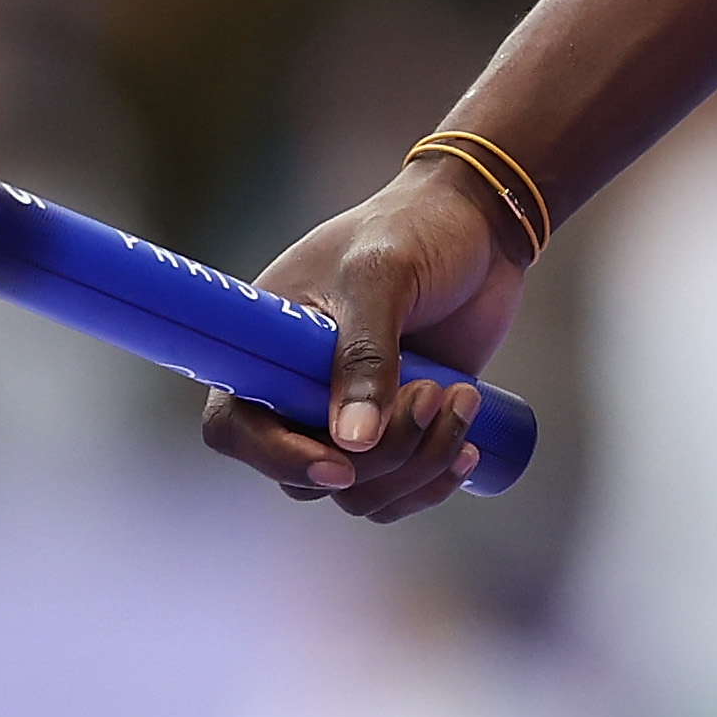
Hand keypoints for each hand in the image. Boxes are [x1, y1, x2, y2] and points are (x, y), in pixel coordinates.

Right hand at [200, 162, 531, 522]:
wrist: (481, 225)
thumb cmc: (414, 230)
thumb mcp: (382, 275)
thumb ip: (364, 354)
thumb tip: (353, 443)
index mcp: (269, 346)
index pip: (235, 427)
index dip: (276, 457)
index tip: (339, 461)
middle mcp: (300, 391)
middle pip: (309, 474)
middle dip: (379, 456)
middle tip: (433, 393)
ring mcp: (351, 415)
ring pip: (362, 491)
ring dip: (418, 464)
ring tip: (464, 398)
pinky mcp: (399, 428)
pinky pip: (401, 489)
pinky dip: (435, 477)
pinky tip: (473, 446)